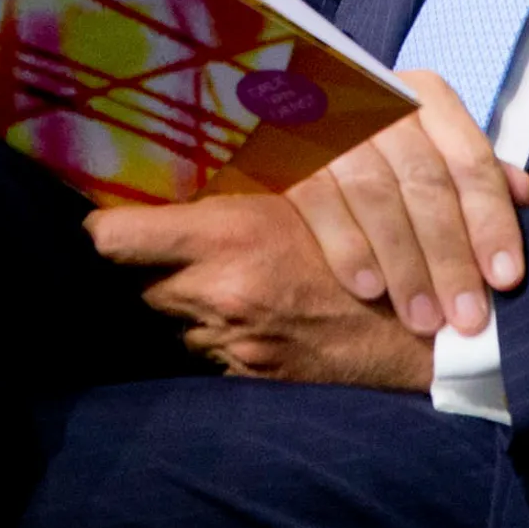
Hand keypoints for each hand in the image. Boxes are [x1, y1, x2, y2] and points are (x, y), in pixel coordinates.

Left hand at [87, 194, 436, 388]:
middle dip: (151, 264)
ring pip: (171, 317)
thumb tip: (192, 154)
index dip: (104, 227)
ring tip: (226, 273)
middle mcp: (215, 294)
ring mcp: (229, 341)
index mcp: (226, 238)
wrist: (424, 327)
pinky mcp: (246, 373)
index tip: (106, 212)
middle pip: (137, 281)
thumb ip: (243, 178)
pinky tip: (254, 306)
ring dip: (185, 298)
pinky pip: (206, 346)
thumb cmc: (370, 238)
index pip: (114, 239)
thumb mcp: (306, 187)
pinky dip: (218, 328)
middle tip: (175, 239)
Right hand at [284, 69, 528, 336]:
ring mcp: (330, 122)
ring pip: (376, 195)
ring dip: (405, 264)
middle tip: (467, 317)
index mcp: (426, 98)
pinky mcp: (284, 147)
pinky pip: (319, 198)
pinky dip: (347, 246)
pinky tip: (369, 288)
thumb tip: (523, 194)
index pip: (471, 161)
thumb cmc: (372, 137)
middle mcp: (382, 101)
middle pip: (426, 184)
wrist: (283, 105)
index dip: (491, 222)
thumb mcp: (428, 139)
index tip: (505, 278)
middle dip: (450, 256)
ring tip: (423, 319)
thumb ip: (472, 169)